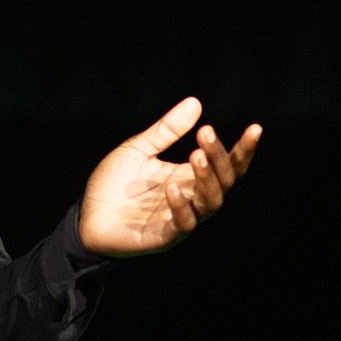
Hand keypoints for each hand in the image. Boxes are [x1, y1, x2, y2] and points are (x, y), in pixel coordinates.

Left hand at [76, 97, 259, 258]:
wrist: (85, 219)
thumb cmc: (113, 186)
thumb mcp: (138, 150)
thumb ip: (166, 130)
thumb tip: (195, 103)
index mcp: (189, 177)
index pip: (227, 164)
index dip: (243, 149)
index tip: (255, 128)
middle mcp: (191, 198)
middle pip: (224, 181)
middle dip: (220, 157)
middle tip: (206, 134)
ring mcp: (179, 219)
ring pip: (211, 203)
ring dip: (207, 179)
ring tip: (196, 155)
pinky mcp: (163, 237)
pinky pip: (182, 225)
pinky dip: (181, 207)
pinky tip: (172, 188)